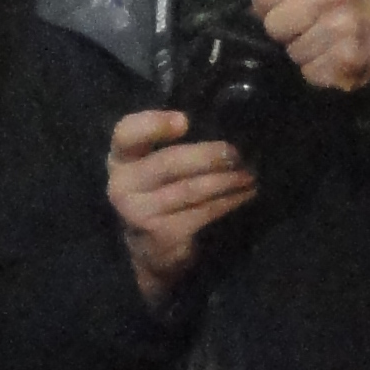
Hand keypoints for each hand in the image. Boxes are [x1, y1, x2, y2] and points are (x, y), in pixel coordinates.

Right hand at [108, 102, 255, 301]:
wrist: (149, 248)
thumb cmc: (158, 193)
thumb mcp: (151, 165)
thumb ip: (169, 144)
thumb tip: (221, 121)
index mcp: (121, 158)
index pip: (127, 133)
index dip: (153, 124)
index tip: (185, 121)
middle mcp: (123, 184)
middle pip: (168, 163)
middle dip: (207, 156)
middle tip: (236, 153)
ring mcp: (140, 212)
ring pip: (191, 189)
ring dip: (226, 180)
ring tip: (249, 173)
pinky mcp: (162, 234)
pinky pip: (203, 212)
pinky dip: (228, 201)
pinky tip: (245, 194)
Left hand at [232, 0, 369, 91]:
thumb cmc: (356, 0)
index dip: (268, 4)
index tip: (288, 6)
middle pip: (273, 24)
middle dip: (287, 30)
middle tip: (313, 25)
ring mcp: (340, 30)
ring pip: (290, 52)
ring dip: (304, 52)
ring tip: (328, 42)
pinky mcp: (345, 63)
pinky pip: (308, 72)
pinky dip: (318, 70)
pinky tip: (336, 58)